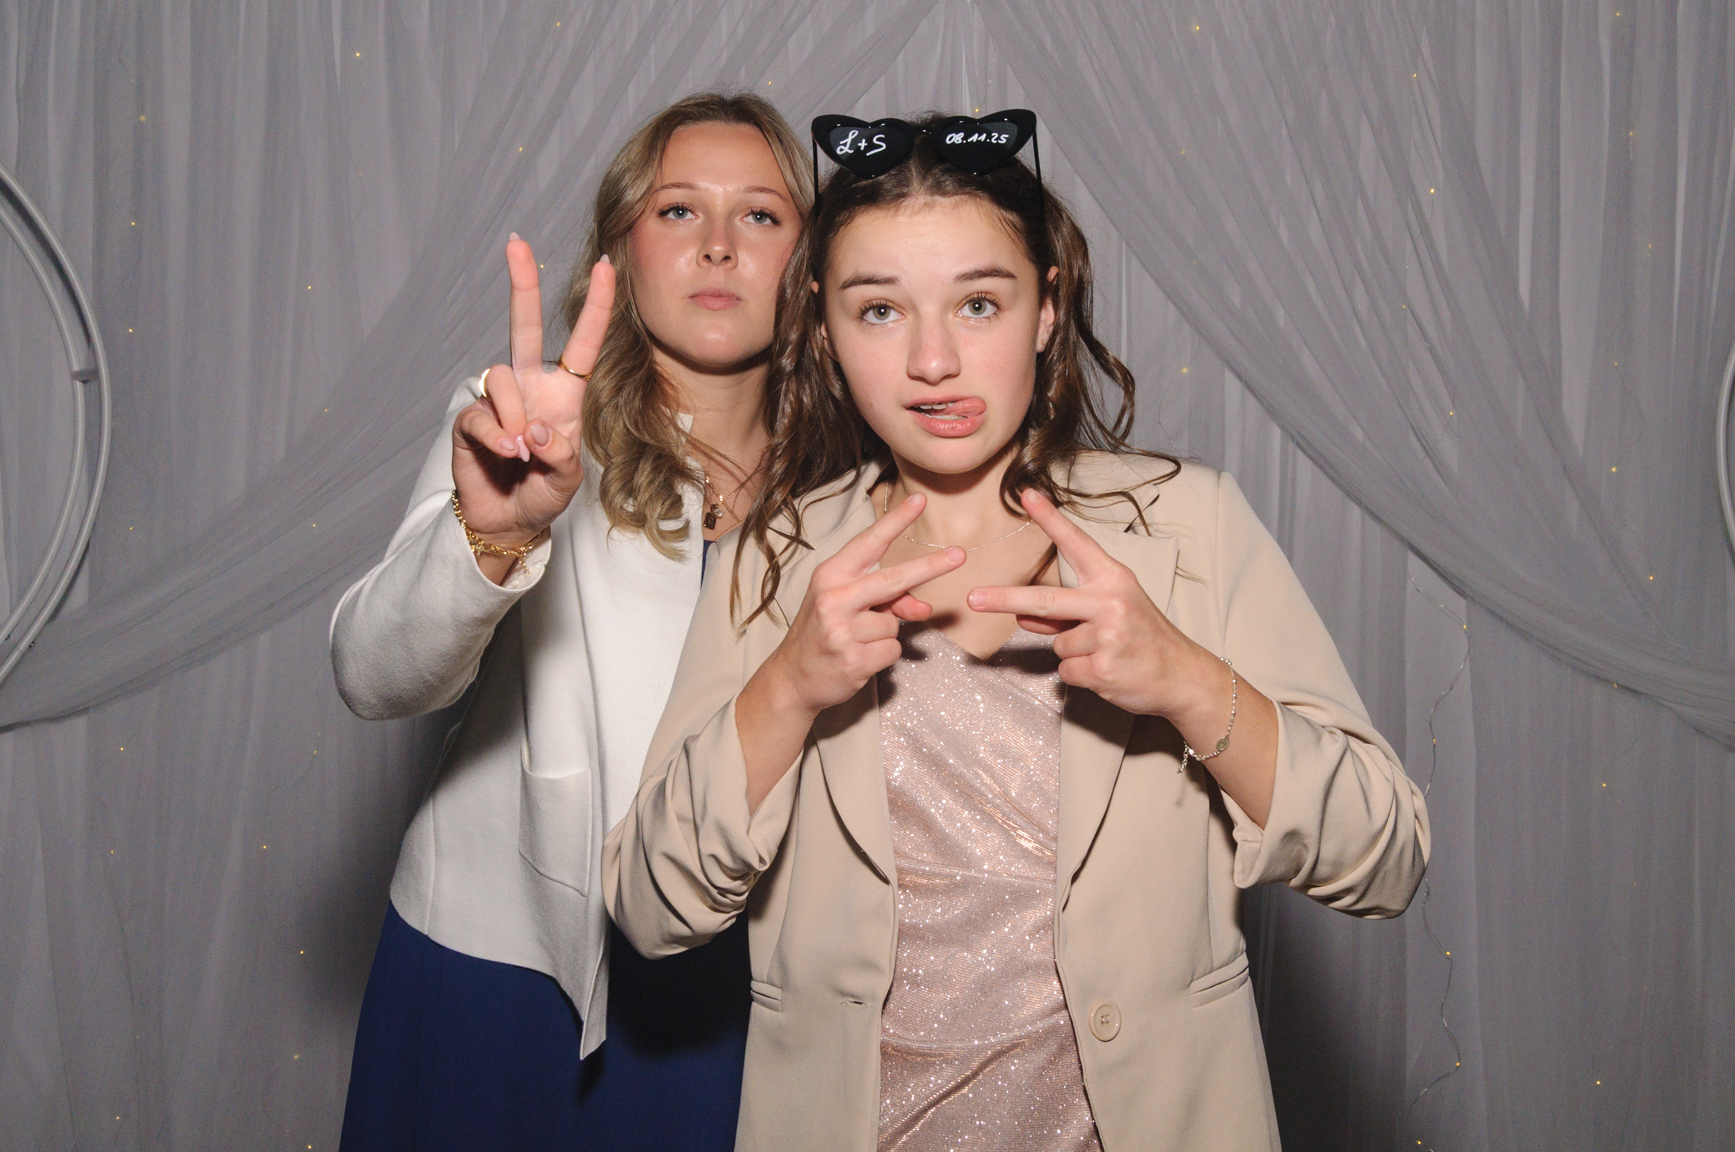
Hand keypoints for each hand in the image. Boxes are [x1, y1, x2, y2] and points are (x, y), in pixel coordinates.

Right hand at [450, 234, 615, 548]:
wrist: (509, 522)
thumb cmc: (544, 493)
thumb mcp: (568, 477)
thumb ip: (560, 453)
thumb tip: (530, 430)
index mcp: (563, 394)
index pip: (581, 344)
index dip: (595, 307)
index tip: (605, 266)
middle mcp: (529, 388)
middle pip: (523, 326)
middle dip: (521, 283)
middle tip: (517, 242)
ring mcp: (497, 402)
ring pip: (501, 378)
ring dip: (515, 417)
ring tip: (522, 454)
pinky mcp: (470, 421)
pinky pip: (481, 417)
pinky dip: (496, 438)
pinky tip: (506, 456)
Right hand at [756, 494, 967, 718]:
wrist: (793, 678)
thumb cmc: (824, 632)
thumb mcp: (846, 607)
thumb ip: (887, 600)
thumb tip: (924, 609)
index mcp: (830, 576)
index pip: (869, 543)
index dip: (896, 521)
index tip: (921, 500)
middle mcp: (833, 598)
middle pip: (893, 579)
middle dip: (930, 566)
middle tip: (960, 555)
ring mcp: (842, 631)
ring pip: (895, 623)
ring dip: (885, 634)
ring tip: (858, 640)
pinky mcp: (853, 660)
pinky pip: (892, 649)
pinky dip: (883, 655)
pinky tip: (860, 657)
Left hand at [966, 489, 1222, 724]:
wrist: (1182, 675)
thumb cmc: (1144, 639)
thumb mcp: (1111, 613)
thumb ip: (1066, 612)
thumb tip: (1021, 614)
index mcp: (1113, 578)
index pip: (1076, 544)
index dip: (1050, 519)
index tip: (1026, 495)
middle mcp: (1110, 601)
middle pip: (1046, 599)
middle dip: (1005, 598)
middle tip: (973, 598)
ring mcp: (1108, 635)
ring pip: (1058, 644)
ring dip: (1073, 653)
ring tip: (1106, 653)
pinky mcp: (1104, 667)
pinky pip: (1067, 670)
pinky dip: (1080, 676)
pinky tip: (1107, 671)